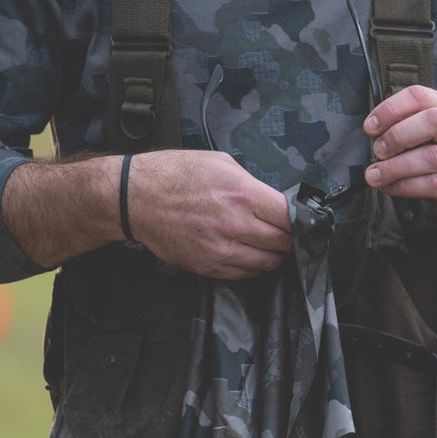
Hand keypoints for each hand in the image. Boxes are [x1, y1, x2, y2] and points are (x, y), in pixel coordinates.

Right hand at [128, 150, 292, 278]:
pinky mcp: (208, 267)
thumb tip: (275, 202)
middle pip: (283, 243)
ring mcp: (221, 250)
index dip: (299, 220)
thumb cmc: (176, 174)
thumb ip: (253, 184)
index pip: (291, 218)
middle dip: (289, 239)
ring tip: (269, 245)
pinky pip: (245, 275)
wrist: (136, 198)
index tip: (300, 221)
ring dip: (273, 255)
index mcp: (244, 195)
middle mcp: (236, 225)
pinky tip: (249, 254)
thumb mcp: (221, 163)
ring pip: (268, 263)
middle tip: (287, 234)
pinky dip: (253, 267)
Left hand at [363, 85, 436, 234]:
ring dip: (396, 166)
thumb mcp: (434, 141)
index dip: (391, 109)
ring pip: (432, 157)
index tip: (370, 127)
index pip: (422, 96)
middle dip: (397, 134)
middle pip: (433, 121)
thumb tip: (373, 134)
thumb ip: (408, 132)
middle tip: (376, 150)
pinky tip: (390, 188)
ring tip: (374, 175)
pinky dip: (405, 186)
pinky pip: (433, 185)